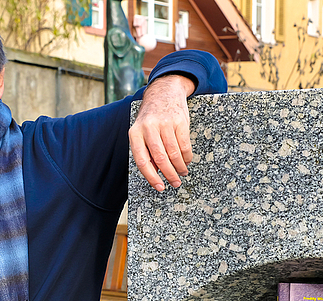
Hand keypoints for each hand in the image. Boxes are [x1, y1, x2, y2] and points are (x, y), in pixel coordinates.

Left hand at [129, 74, 195, 191]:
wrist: (164, 92)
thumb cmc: (152, 117)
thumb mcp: (142, 132)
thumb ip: (146, 150)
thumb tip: (156, 173)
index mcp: (135, 133)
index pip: (142, 160)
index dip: (151, 177)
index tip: (160, 187)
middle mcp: (148, 128)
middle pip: (159, 158)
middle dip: (169, 174)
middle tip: (175, 183)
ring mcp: (164, 123)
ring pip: (173, 153)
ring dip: (180, 167)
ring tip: (182, 173)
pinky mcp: (179, 121)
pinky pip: (184, 145)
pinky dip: (187, 157)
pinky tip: (186, 161)